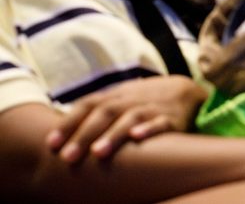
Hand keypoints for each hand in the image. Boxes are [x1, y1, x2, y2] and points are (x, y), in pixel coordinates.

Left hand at [46, 75, 207, 161]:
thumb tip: (62, 130)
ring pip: (131, 117)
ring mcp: (152, 108)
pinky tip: (138, 137)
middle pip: (105, 112)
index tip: (51, 144)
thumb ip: (96, 111)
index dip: (69, 122)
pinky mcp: (173, 118)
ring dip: (113, 134)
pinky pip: (161, 122)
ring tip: (97, 153)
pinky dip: (149, 128)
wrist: (188, 92)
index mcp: (116, 95)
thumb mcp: (121, 100)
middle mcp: (132, 100)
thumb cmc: (145, 101)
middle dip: (85, 134)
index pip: (88, 104)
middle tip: (68, 157)